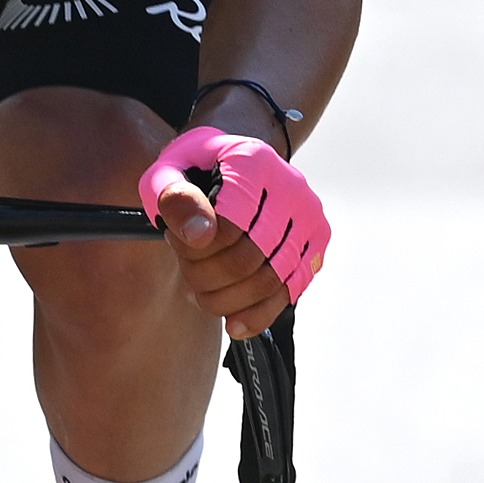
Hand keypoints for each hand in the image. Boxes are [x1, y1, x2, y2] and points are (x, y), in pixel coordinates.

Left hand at [138, 126, 324, 340]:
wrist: (230, 161)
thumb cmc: (196, 170)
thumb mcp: (167, 173)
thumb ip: (175, 199)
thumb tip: (199, 234)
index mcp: (254, 163)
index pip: (227, 229)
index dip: (193, 251)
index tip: (174, 242)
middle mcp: (290, 187)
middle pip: (248, 260)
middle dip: (206, 279)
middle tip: (186, 274)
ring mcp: (308, 217)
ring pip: (269, 282)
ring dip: (227, 300)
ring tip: (201, 293)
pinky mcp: (316, 244)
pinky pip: (289, 292)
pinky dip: (258, 314)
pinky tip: (233, 321)